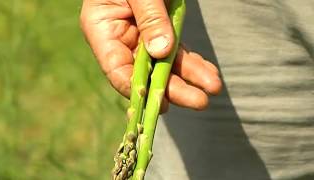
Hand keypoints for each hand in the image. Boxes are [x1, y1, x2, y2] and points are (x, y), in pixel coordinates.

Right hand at [80, 0, 221, 111]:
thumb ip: (149, 17)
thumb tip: (162, 52)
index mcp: (102, 30)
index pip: (117, 69)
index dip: (138, 89)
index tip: (162, 104)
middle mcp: (120, 40)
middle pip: (145, 74)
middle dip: (173, 88)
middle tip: (199, 101)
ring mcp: (141, 39)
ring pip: (165, 66)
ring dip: (190, 78)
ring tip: (213, 87)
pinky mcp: (161, 33)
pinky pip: (176, 53)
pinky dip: (193, 63)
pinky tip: (209, 73)